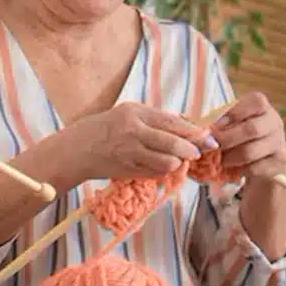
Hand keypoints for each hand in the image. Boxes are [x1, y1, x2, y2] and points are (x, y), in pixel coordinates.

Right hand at [70, 101, 213, 179]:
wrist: (77, 149)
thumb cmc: (105, 128)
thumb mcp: (128, 114)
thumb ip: (156, 119)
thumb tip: (188, 124)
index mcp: (135, 113)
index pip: (172, 122)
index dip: (194, 132)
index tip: (208, 138)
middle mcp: (133, 131)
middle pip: (173, 143)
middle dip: (192, 150)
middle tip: (199, 153)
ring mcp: (130, 152)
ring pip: (167, 162)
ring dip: (178, 163)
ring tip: (179, 160)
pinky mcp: (127, 170)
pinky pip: (155, 172)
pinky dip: (163, 171)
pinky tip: (162, 167)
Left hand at [210, 91, 285, 179]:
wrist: (261, 160)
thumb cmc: (238, 135)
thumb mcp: (231, 123)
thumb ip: (220, 120)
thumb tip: (202, 129)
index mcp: (262, 106)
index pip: (255, 102)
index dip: (233, 113)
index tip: (215, 125)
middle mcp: (275, 121)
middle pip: (252, 129)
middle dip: (226, 139)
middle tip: (211, 145)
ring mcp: (279, 142)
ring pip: (250, 151)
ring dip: (229, 157)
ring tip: (219, 160)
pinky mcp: (280, 162)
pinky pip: (255, 168)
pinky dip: (239, 170)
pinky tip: (232, 168)